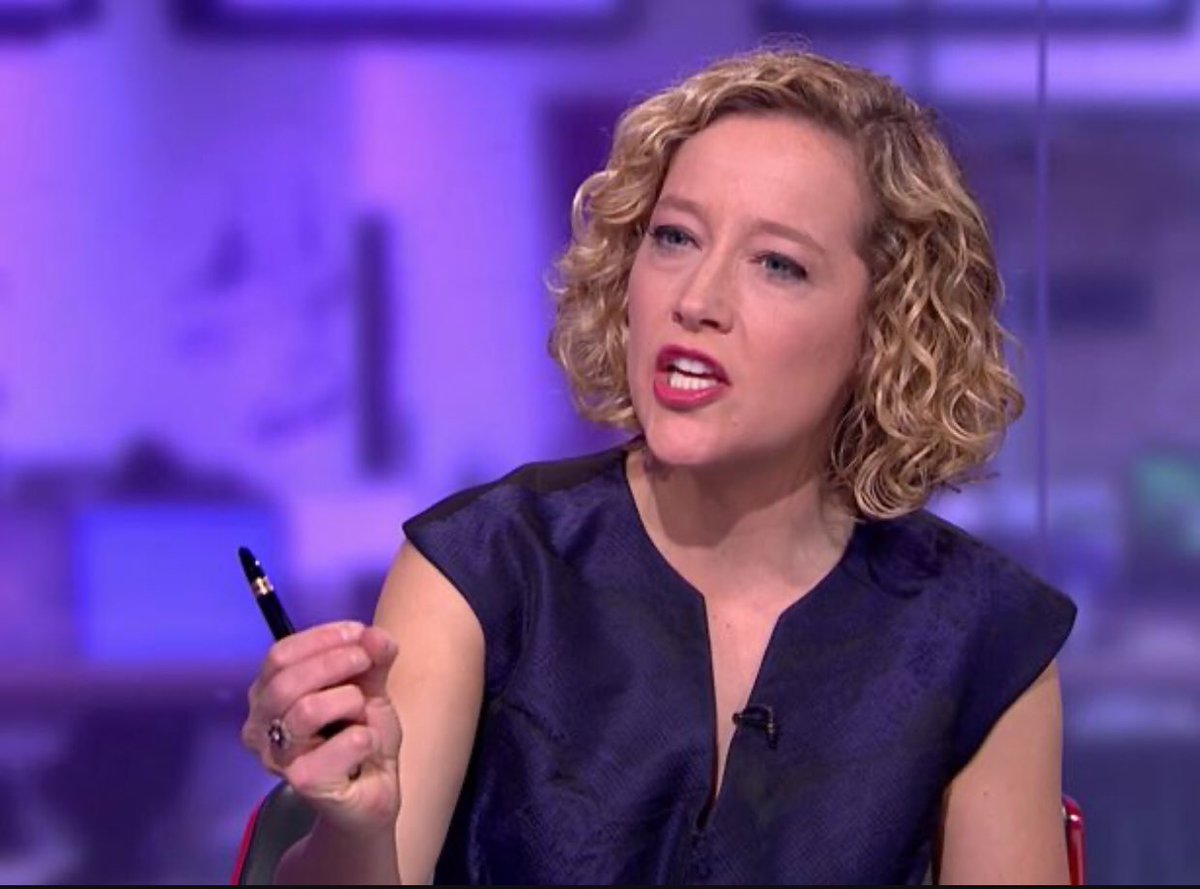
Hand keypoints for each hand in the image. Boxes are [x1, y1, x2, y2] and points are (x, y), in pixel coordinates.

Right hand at [242, 620, 401, 832]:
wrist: (372, 792)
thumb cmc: (358, 737)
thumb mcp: (369, 688)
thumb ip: (373, 659)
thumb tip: (375, 635)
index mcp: (268, 696)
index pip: (279, 655)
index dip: (322, 637)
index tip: (359, 632)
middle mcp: (261, 726)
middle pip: (286, 680)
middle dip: (335, 661)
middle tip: (367, 661)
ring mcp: (278, 758)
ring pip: (307, 710)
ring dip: (350, 700)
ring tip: (362, 711)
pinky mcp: (304, 783)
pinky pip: (340, 745)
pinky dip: (365, 736)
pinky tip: (367, 745)